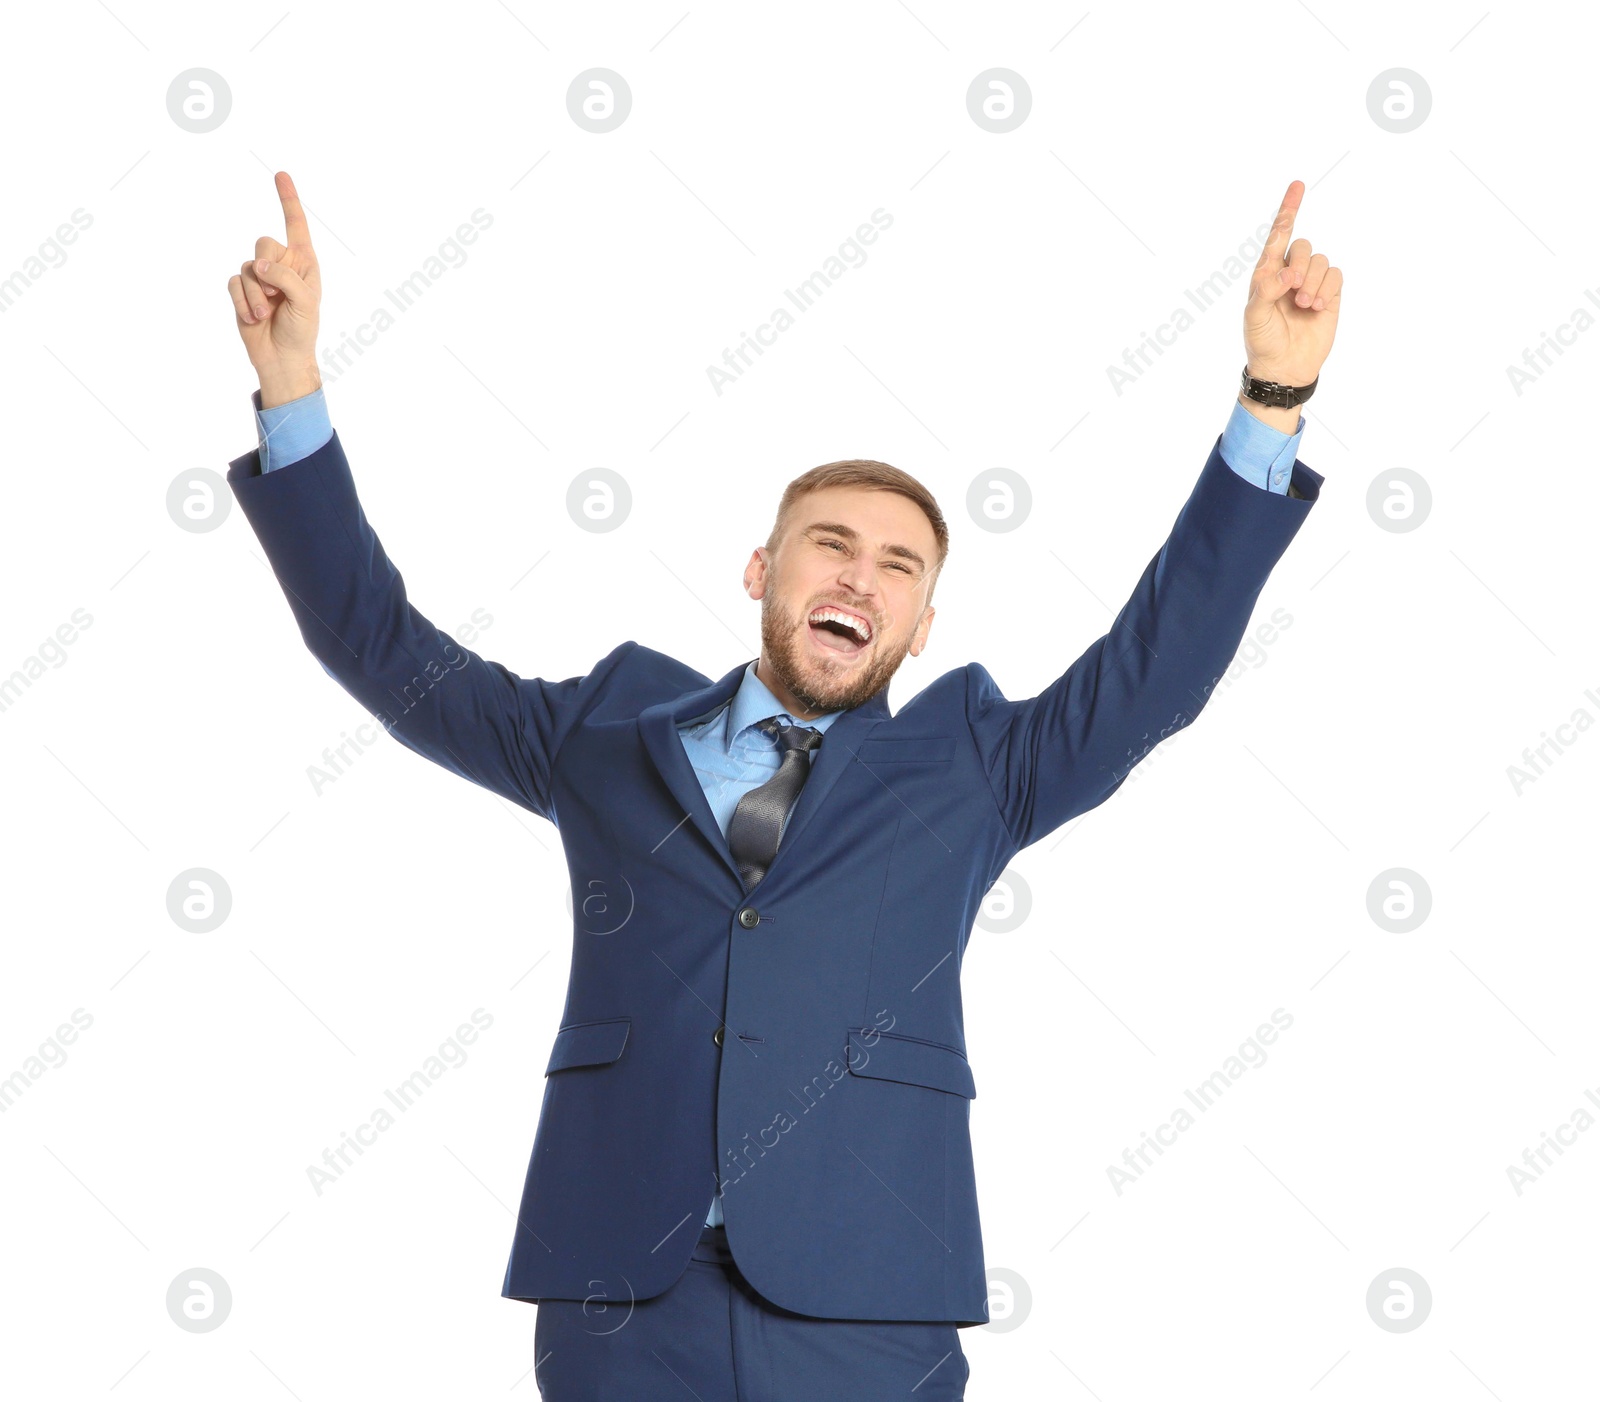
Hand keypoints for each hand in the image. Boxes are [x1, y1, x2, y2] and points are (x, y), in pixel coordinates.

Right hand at [226, 170, 322, 405]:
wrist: (282, 358)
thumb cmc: (302, 330)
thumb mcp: (306, 302)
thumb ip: (286, 277)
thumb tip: (257, 265)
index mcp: (304, 263)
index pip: (296, 226)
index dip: (288, 200)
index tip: (281, 174)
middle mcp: (281, 265)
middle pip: (264, 243)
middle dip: (269, 270)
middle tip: (278, 296)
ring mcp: (259, 277)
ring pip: (247, 267)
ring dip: (257, 294)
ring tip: (269, 314)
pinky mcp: (241, 290)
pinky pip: (234, 284)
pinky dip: (243, 303)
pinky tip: (254, 319)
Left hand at [1243, 179, 1341, 387]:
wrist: (1284, 368)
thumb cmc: (1262, 341)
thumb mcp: (1254, 317)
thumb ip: (1266, 290)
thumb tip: (1286, 272)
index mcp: (1267, 272)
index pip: (1278, 235)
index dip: (1288, 209)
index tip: (1298, 184)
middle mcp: (1290, 272)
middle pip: (1302, 245)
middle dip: (1299, 264)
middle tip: (1292, 291)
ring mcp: (1311, 283)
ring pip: (1320, 260)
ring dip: (1312, 282)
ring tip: (1303, 305)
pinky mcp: (1330, 294)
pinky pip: (1335, 274)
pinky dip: (1326, 288)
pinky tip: (1316, 307)